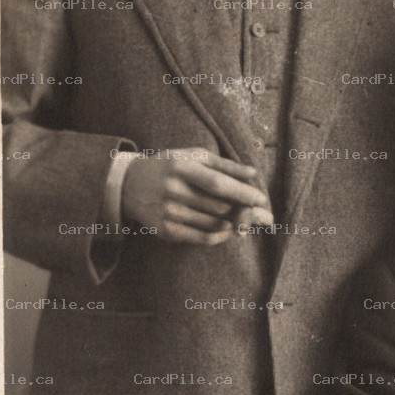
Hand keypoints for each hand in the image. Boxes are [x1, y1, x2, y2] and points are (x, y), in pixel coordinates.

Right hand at [122, 147, 271, 244]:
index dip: (242, 193)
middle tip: (265, 216)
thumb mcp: (193, 156)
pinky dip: (221, 236)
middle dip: (246, 212)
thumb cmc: (169, 166)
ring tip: (250, 223)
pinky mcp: (166, 231)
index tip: (262, 199)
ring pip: (214, 224)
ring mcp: (168, 213)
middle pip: (219, 207)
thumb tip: (253, 173)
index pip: (218, 184)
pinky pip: (202, 238)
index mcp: (181, 167)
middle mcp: (173, 191)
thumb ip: (224, 164)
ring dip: (236, 225)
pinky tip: (229, 230)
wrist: (129, 185)